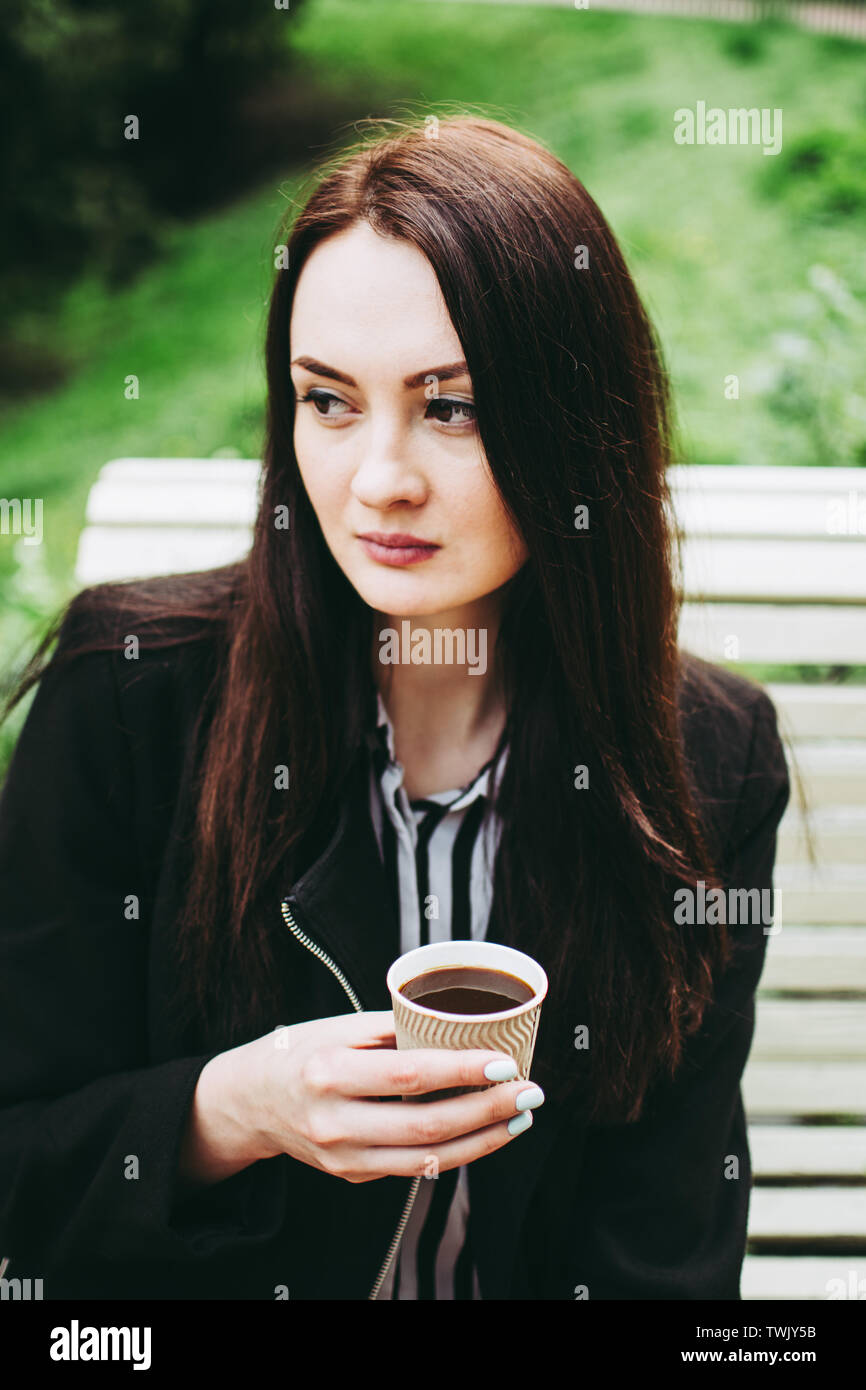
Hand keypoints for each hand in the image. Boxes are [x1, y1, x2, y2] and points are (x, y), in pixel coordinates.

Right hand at [237, 1010, 544, 1183]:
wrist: (251, 1102)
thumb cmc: (302, 1052)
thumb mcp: (339, 1027)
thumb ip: (394, 1029)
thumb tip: (459, 1024)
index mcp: (329, 1074)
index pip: (408, 1075)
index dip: (461, 1071)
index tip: (505, 1062)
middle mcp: (335, 1123)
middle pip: (426, 1126)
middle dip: (487, 1110)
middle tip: (531, 1091)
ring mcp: (344, 1158)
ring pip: (428, 1159)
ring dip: (484, 1139)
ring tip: (521, 1116)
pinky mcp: (354, 1176)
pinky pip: (415, 1167)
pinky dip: (457, 1150)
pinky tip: (485, 1130)